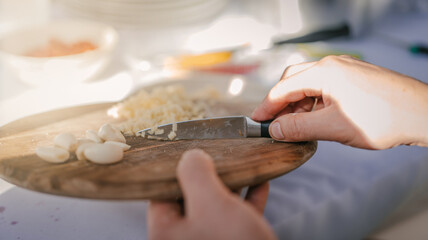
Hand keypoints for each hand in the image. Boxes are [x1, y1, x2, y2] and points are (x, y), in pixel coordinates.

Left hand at [147, 149, 276, 239]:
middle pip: (191, 198)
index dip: (175, 169)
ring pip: (216, 208)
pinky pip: (238, 218)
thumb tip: (191, 156)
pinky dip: (248, 200)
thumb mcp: (212, 204)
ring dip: (231, 185)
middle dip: (208, 175)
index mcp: (167, 233)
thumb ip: (195, 175)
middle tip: (219, 153)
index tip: (190, 149)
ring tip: (241, 164)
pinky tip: (261, 184)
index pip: (162, 193)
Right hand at [252, 55, 427, 148]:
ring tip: (297, 126)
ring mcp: (346, 69)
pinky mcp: (355, 78)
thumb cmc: (384, 118)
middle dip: (282, 103)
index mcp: (325, 72)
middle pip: (294, 81)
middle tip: (274, 124)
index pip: (284, 87)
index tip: (257, 121)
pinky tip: (316, 118)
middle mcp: (333, 65)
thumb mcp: (333, 127)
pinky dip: (315, 102)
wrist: (422, 114)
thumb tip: (275, 129)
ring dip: (299, 104)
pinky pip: (326, 87)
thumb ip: (298, 127)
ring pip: (310, 84)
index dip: (267, 106)